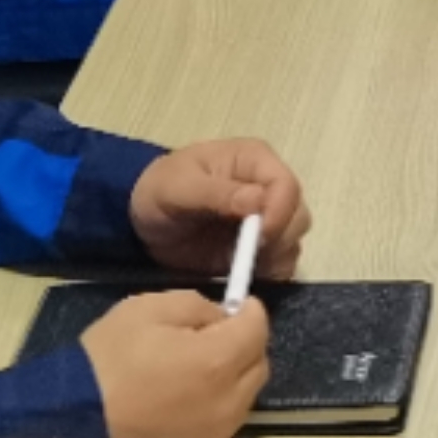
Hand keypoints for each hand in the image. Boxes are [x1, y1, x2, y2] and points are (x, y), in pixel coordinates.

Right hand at [79, 289, 270, 437]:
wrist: (70, 423)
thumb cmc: (108, 360)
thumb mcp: (147, 308)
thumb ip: (196, 305)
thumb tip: (223, 316)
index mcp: (217, 361)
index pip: (259, 329)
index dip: (249, 311)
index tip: (235, 306)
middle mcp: (227, 403)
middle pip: (258, 366)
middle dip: (244, 346)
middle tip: (214, 337)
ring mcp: (215, 437)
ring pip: (243, 400)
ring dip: (231, 380)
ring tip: (195, 373)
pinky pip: (222, 427)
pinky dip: (214, 410)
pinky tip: (183, 403)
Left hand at [129, 137, 310, 278]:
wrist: (140, 218)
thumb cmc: (158, 191)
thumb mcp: (178, 187)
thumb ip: (216, 192)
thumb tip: (257, 201)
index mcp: (253, 161)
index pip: (287, 185)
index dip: (280, 213)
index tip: (258, 238)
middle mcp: (267, 188)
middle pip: (297, 216)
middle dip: (278, 239)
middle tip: (246, 256)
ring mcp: (264, 220)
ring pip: (292, 242)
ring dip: (274, 259)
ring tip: (239, 266)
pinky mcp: (257, 249)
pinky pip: (279, 264)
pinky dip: (268, 274)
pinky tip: (243, 276)